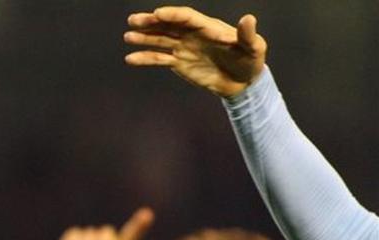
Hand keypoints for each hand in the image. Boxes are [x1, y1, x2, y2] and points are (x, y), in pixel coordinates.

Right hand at [124, 6, 266, 96]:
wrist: (242, 82)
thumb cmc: (250, 61)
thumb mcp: (254, 47)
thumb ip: (248, 34)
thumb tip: (248, 18)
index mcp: (208, 27)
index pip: (187, 18)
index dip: (172, 15)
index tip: (158, 14)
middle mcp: (192, 34)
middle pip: (169, 25)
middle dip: (151, 22)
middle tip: (133, 20)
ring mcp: (183, 48)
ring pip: (160, 39)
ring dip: (144, 37)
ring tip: (128, 36)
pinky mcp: (178, 62)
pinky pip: (159, 59)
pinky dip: (145, 58)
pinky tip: (130, 58)